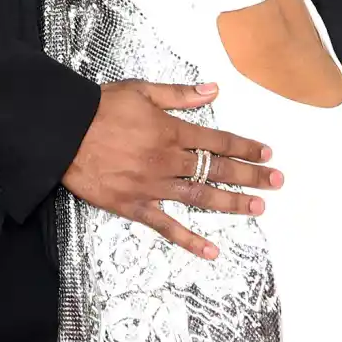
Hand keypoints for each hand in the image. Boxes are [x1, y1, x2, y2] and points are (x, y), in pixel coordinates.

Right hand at [64, 80, 283, 258]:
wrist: (65, 132)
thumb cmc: (101, 107)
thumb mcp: (141, 90)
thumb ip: (179, 94)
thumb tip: (213, 90)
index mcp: (170, 130)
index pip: (217, 140)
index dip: (244, 146)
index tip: (267, 153)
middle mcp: (168, 160)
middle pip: (216, 169)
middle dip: (250, 175)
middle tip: (277, 182)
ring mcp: (153, 186)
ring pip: (200, 197)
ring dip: (232, 204)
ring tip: (258, 208)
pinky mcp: (134, 206)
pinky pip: (167, 226)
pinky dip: (190, 240)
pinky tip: (211, 251)